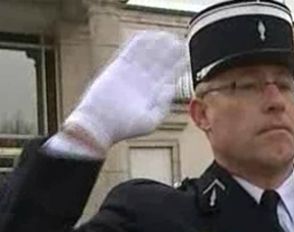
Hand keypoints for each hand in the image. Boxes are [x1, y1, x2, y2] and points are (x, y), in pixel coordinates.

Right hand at [64, 31, 186, 151]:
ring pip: (146, 55)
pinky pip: (129, 52)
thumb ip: (163, 106)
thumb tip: (172, 88)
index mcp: (153, 94)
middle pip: (159, 63)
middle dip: (170, 53)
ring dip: (156, 45)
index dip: (178, 65)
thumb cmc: (124, 128)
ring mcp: (130, 74)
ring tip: (167, 36)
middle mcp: (143, 82)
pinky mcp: (117, 68)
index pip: (168, 76)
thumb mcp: (150, 120)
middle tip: (181, 41)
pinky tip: (147, 35)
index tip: (187, 56)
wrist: (100, 124)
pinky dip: (137, 44)